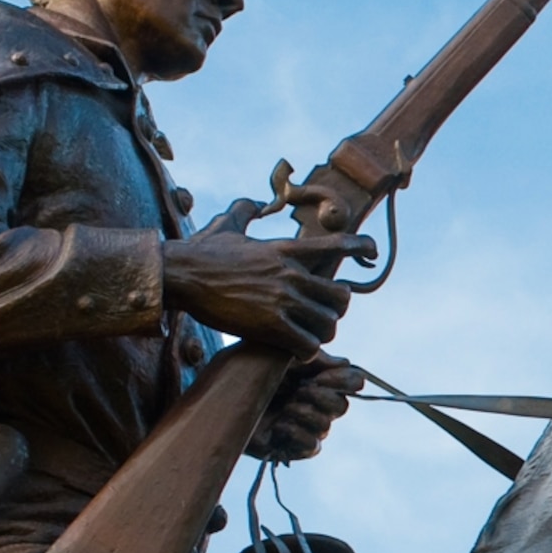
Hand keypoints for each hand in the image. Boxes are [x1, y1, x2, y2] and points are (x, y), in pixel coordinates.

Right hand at [161, 229, 369, 353]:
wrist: (180, 275)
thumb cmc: (202, 253)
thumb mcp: (228, 226)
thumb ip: (246, 212)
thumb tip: (252, 201)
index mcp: (287, 250)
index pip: (338, 244)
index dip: (361, 247)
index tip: (371, 253)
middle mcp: (292, 274)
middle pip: (342, 297)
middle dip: (335, 309)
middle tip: (322, 313)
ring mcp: (283, 301)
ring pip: (328, 324)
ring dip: (321, 332)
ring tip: (308, 335)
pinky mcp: (271, 326)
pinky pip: (307, 345)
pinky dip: (306, 350)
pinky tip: (296, 349)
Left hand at [248, 357, 364, 463]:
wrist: (209, 398)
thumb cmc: (237, 370)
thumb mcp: (274, 355)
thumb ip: (309, 355)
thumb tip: (343, 362)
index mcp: (312, 375)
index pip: (351, 380)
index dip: (344, 381)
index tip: (319, 376)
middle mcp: (310, 401)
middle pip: (342, 405)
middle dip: (324, 398)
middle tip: (299, 391)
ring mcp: (300, 424)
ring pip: (326, 426)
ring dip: (309, 415)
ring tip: (286, 409)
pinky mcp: (288, 446)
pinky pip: (313, 447)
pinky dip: (300, 436)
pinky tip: (280, 427)